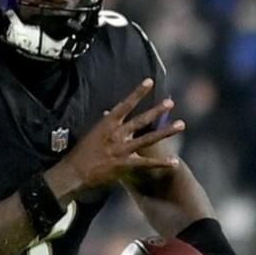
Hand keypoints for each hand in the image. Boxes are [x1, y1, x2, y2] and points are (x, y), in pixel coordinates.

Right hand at [46, 78, 184, 202]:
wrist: (75, 172)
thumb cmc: (82, 152)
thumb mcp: (92, 133)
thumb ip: (105, 123)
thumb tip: (109, 112)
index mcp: (108, 124)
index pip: (125, 104)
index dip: (137, 92)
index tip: (149, 82)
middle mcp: (117, 134)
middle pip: (141, 120)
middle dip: (156, 111)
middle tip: (170, 102)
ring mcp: (122, 150)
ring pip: (148, 139)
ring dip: (166, 131)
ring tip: (181, 124)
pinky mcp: (125, 165)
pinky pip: (147, 163)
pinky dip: (162, 163)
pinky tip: (175, 161)